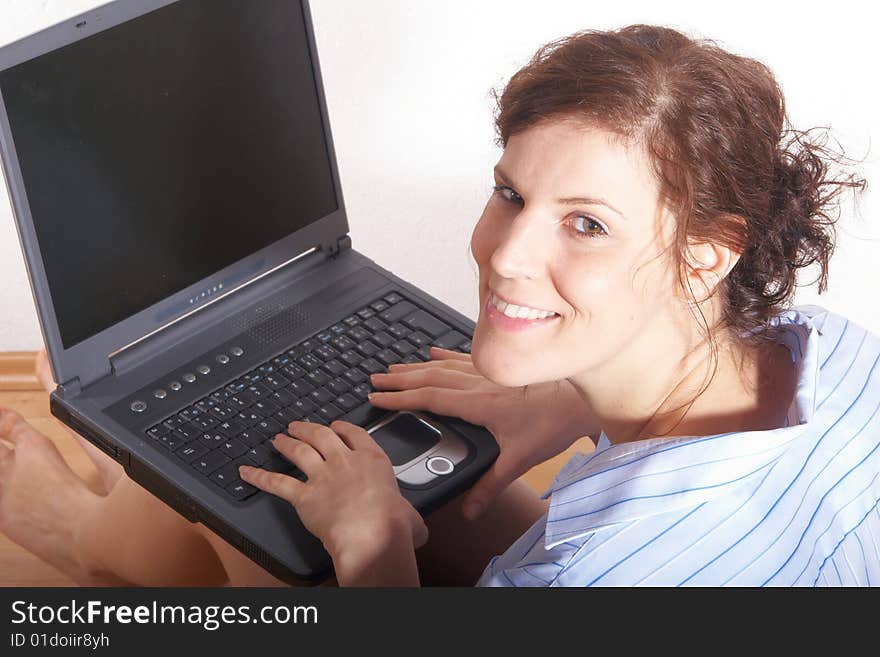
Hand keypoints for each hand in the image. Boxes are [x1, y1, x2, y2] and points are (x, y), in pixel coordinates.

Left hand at [238, 420, 427, 563]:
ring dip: (287, 443)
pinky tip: (247, 472)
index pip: (354, 434)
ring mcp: (322, 476)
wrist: (373, 534)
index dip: (342, 428)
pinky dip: (259, 476)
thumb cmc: (393, 525)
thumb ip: (409, 514)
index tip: (336, 427)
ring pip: (300, 451)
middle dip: (309, 428)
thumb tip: (416, 525)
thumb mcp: (411, 514)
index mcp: (373, 460)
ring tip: (279, 438)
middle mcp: (345, 461)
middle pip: (322, 436)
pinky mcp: (304, 496)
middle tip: (299, 425)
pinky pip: (277, 483)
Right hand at [368, 347, 598, 520]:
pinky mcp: (498, 371)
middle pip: (429, 378)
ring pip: (443, 366)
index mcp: (478, 404)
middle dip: (399, 379)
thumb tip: (470, 509)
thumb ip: (491, 486)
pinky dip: (445, 355)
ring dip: (416, 366)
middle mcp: (479, 384)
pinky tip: (433, 351)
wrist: (580, 399)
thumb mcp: (519, 460)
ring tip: (394, 367)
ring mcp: (488, 374)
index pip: (429, 398)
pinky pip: (463, 358)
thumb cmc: (554, 423)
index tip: (378, 398)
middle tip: (375, 379)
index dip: (400, 398)